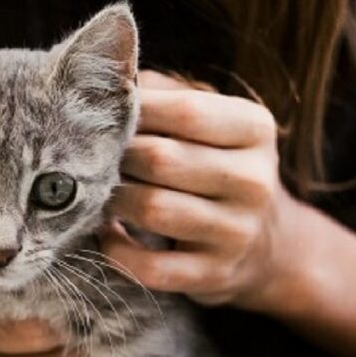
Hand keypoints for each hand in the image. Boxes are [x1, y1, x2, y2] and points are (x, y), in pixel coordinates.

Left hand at [103, 70, 306, 309]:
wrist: (267, 244)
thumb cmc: (219, 165)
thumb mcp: (214, 122)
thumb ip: (166, 95)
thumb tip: (109, 82)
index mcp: (255, 129)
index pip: (187, 111)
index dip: (135, 110)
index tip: (102, 113)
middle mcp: (254, 180)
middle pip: (162, 160)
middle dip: (116, 158)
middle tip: (88, 158)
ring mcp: (237, 232)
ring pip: (153, 209)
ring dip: (112, 201)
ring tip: (97, 192)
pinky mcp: (215, 274)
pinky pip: (150, 266)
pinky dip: (118, 250)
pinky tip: (109, 234)